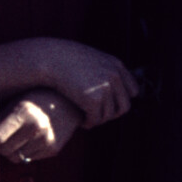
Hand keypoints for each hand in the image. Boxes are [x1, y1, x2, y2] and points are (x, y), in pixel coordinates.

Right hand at [0, 38, 139, 127]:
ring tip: (85, 116)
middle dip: (110, 113)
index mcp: (116, 66)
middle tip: (96, 115)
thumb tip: (112, 91)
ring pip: (108, 116)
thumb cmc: (65, 59)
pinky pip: (95, 120)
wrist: (49, 58)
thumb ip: (104, 72)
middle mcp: (115, 76)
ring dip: (97, 119)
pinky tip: (80, 120)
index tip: (108, 104)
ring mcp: (106, 88)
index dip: (120, 100)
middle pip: (124, 107)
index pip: (132, 91)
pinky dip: (88, 122)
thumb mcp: (90, 60)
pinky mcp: (94, 100)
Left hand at [0, 88, 82, 162]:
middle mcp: (36, 127)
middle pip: (5, 151)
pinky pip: (29, 159)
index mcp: (23, 112)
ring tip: (19, 134)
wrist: (69, 100)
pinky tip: (32, 138)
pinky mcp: (54, 149)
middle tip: (3, 134)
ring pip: (17, 158)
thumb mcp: (16, 100)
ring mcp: (47, 140)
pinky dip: (26, 151)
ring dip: (14, 150)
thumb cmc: (36, 97)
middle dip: (1, 145)